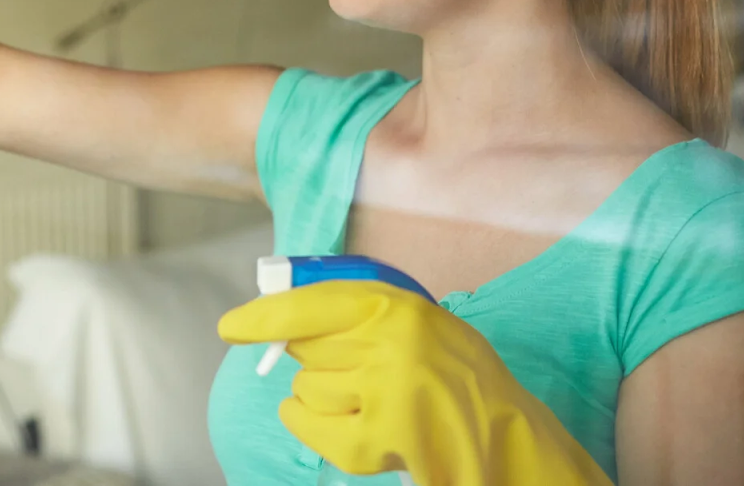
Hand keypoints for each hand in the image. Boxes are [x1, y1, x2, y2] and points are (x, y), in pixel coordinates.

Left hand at [219, 281, 611, 485]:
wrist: (513, 441)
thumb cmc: (464, 380)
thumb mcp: (423, 325)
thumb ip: (367, 316)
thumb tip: (290, 324)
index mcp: (398, 305)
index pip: (311, 302)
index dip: (263, 315)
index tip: (230, 327)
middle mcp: (390, 339)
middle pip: (306, 350)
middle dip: (317, 362)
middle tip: (362, 374)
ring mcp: (388, 387)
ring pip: (309, 388)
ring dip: (325, 399)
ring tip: (373, 404)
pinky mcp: (387, 432)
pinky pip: (319, 428)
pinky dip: (315, 428)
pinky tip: (340, 427)